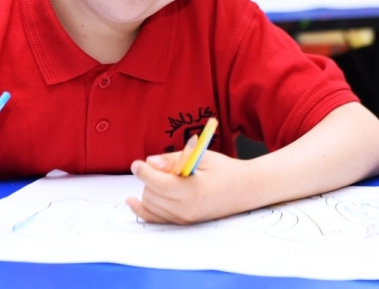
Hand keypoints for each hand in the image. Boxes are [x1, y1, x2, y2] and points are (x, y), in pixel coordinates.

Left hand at [125, 150, 245, 224]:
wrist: (245, 189)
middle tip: (165, 167)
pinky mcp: (184, 222)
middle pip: (151, 194)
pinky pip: (156, 218)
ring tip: (167, 177)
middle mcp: (186, 209)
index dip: (143, 172)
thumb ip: (173, 159)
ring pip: (151, 205)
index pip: (157, 183)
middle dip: (150, 178)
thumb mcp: (200, 156)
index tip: (136, 164)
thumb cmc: (224, 169)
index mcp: (191, 191)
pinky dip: (144, 209)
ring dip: (149, 190)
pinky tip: (132, 202)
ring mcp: (185, 219)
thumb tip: (148, 162)